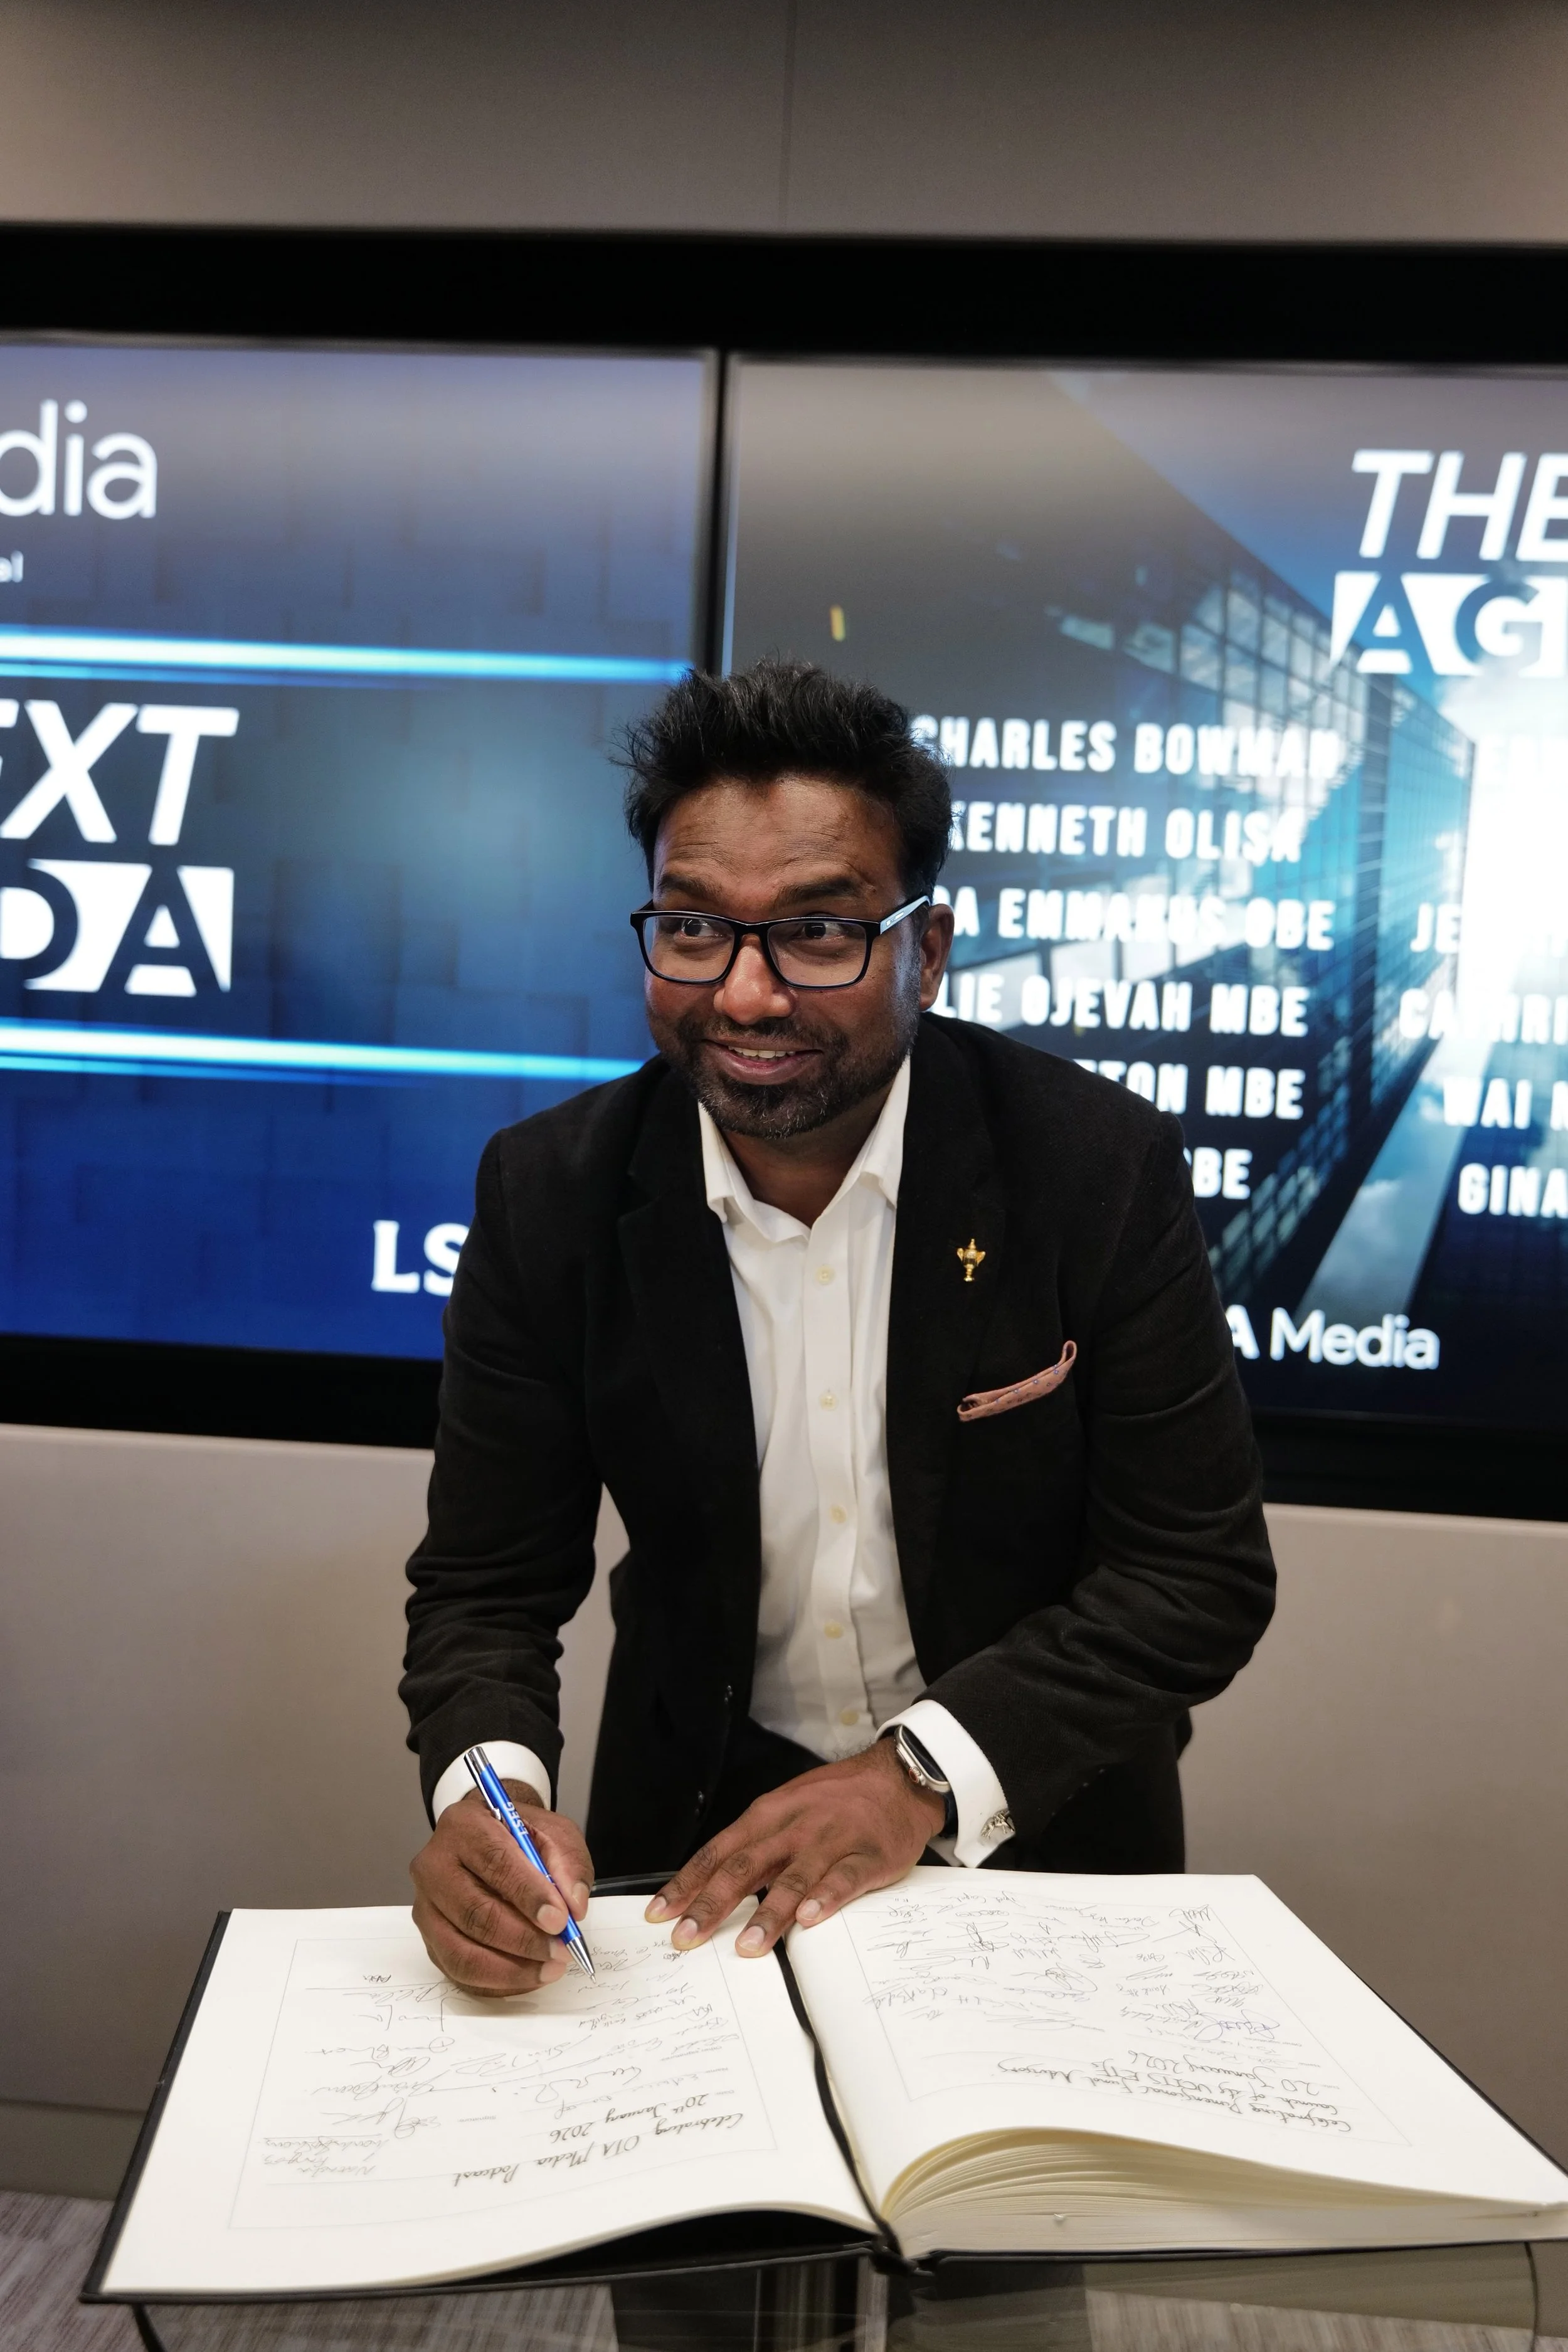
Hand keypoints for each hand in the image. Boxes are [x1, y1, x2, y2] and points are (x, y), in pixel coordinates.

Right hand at [410, 1781, 593, 1995]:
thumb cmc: (520, 1836)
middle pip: (475, 1914)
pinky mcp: (428, 1939)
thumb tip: (574, 1908)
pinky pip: (459, 1972)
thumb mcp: (553, 1833)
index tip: (560, 1920)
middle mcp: (434, 1866)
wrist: (489, 1839)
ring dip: (511, 1969)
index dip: (529, 1895)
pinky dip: (498, 1982)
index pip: (494, 1862)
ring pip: (462, 1952)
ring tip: (550, 1968)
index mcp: (464, 1825)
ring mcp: (426, 1907)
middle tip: (560, 1951)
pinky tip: (529, 1976)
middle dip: (523, 1939)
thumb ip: (568, 1864)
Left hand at [645, 1737, 944, 1958]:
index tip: (659, 1913)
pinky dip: (826, 1898)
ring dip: (768, 1914)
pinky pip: (844, 1878)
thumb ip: (754, 1847)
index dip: (687, 1884)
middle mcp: (793, 1827)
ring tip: (748, 1946)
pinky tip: (811, 1918)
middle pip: (744, 1868)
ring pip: (793, 1878)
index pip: (717, 1853)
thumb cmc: (835, 1799)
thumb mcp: (785, 1810)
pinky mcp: (867, 1855)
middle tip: (687, 1937)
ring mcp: (831, 1841)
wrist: (895, 1777)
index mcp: (767, 1816)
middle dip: (712, 1905)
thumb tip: (711, 1887)